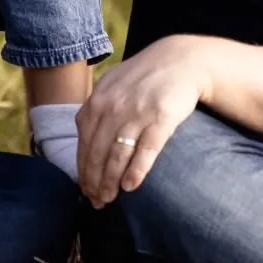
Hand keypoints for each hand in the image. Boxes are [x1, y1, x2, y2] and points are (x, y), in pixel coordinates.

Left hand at [75, 35, 210, 208]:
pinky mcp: (161, 119)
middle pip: (97, 153)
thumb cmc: (145, 75)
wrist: (180, 61)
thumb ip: (96, 107)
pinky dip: (136, 172)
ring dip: (111, 182)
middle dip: (94, 181)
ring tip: (110, 198)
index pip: (84, 143)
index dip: (83, 169)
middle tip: (97, 201)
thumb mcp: (113, 83)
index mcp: (98, 100)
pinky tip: (130, 186)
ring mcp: (137, 114)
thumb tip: (82, 135)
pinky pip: (145, 151)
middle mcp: (113, 107)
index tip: (84, 189)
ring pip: (117, 156)